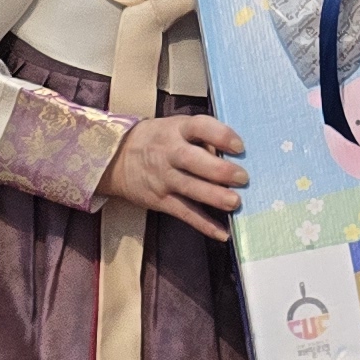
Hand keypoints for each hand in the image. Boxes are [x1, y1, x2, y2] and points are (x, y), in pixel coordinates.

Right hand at [102, 114, 247, 240]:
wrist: (116, 158)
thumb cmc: (157, 140)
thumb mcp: (176, 128)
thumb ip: (203, 138)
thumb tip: (234, 157)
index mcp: (177, 129)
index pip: (199, 127)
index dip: (220, 135)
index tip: (239, 146)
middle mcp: (169, 153)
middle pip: (193, 160)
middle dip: (219, 170)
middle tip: (242, 177)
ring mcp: (164, 178)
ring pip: (190, 188)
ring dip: (214, 197)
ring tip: (235, 202)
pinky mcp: (161, 200)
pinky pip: (185, 213)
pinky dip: (204, 224)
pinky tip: (222, 233)